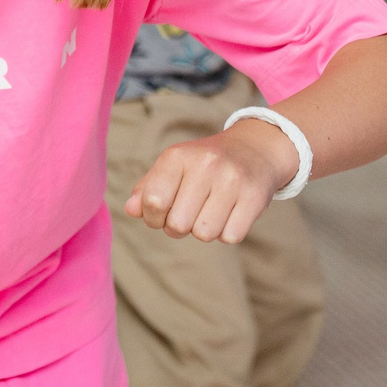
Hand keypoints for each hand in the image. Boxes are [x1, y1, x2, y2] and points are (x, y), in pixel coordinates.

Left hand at [125, 120, 295, 242]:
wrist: (255, 150)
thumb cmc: (204, 165)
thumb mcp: (173, 167)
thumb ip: (148, 188)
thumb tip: (131, 209)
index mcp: (178, 155)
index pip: (153, 201)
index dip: (153, 216)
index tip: (162, 211)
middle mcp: (206, 164)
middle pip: (178, 224)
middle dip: (179, 226)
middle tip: (190, 212)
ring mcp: (232, 180)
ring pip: (204, 234)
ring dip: (204, 230)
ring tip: (211, 210)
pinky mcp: (255, 197)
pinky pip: (230, 237)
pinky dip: (227, 232)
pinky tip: (230, 212)